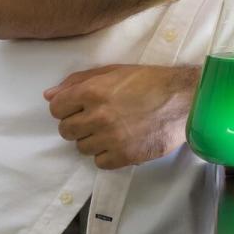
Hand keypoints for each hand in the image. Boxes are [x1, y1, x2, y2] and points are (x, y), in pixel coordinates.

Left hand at [43, 63, 197, 170]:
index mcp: (93, 91)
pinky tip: (119, 143)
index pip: (56, 108)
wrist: (184, 99)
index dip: (66, 108)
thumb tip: (49, 95)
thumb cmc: (150, 81)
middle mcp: (98, 115)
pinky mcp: (125, 155)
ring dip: (92, 140)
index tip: (78, 108)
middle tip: (95, 120)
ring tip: (111, 131)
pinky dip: (107, 155)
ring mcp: (111, 138)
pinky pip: (99, 162)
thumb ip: (78, 81)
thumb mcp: (113, 71)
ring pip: (81, 148)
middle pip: (66, 130)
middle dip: (77, 125)